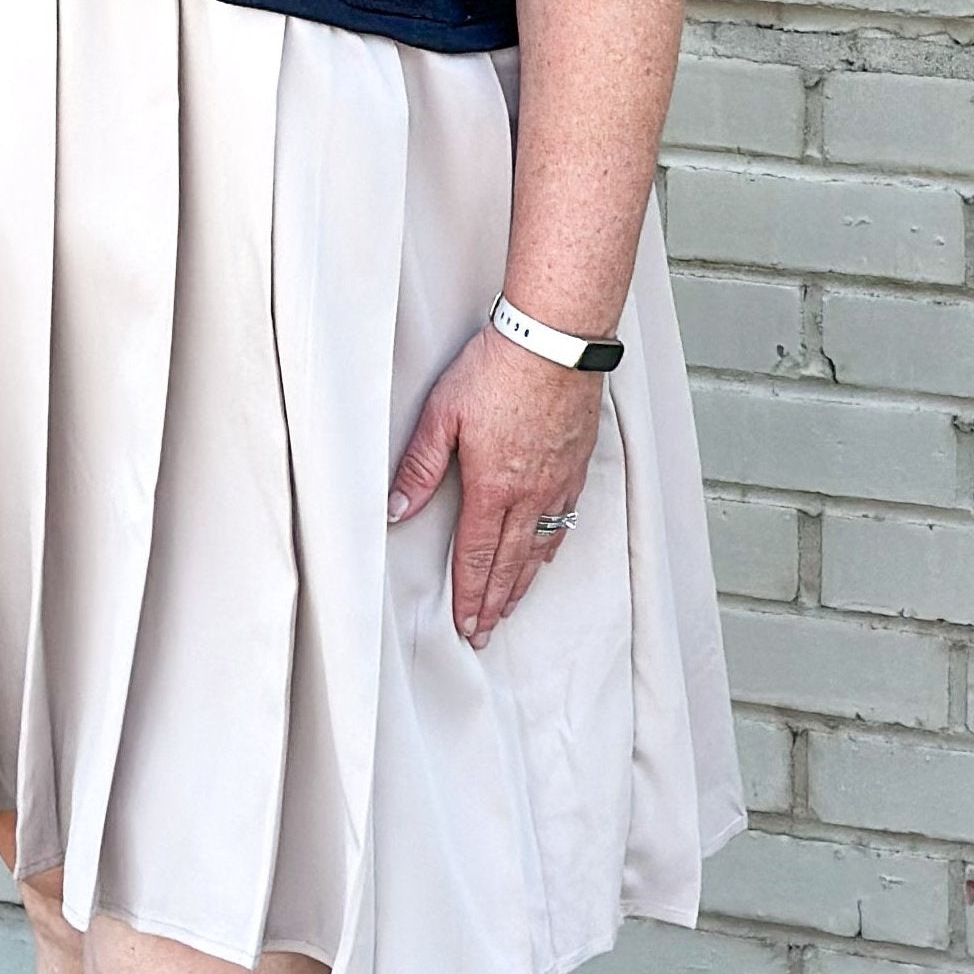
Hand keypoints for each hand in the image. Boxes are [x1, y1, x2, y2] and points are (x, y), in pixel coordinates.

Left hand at [389, 323, 601, 650]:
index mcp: (492, 487)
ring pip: (540, 547)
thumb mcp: (442, 415)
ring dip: (522, 582)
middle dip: (494, 603)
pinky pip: (565, 519)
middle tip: (485, 632)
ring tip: (511, 606)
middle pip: (509, 563)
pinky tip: (547, 555)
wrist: (556, 341)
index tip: (466, 624)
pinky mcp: (577, 464)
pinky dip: (552, 547)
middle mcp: (529, 494)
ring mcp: (558, 481)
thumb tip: (396, 509)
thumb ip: (418, 467)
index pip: (476, 556)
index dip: (469, 595)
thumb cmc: (498, 370)